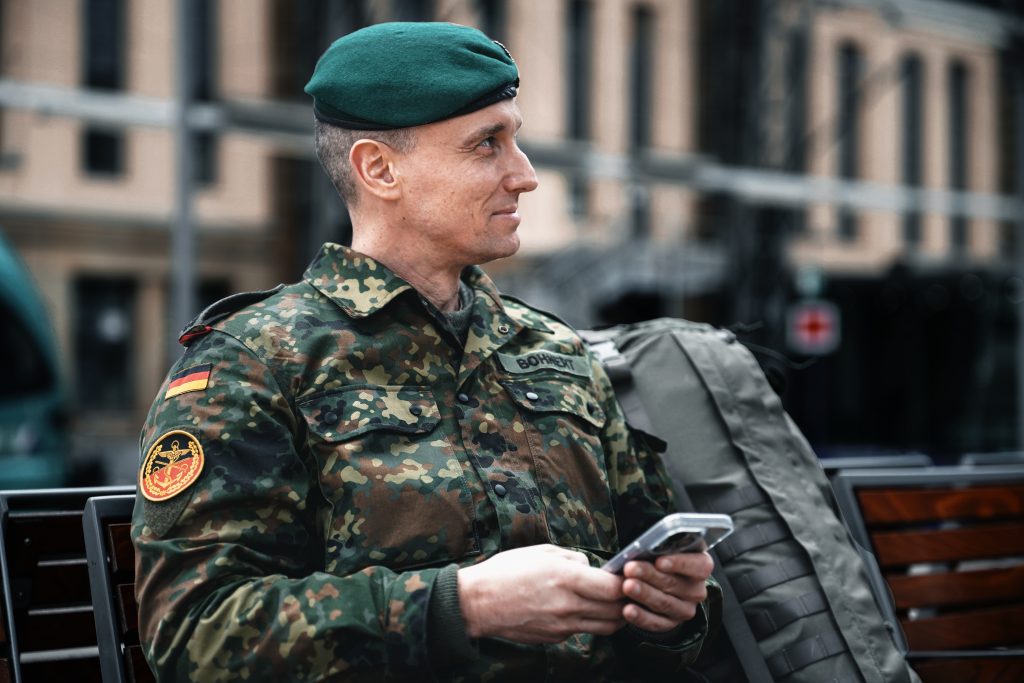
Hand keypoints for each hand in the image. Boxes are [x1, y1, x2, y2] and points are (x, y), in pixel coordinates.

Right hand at [458, 544, 626, 643]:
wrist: (478, 603)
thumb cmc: (506, 572)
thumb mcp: (541, 552)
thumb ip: (572, 558)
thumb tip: (591, 567)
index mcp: (566, 578)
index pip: (614, 588)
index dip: (627, 582)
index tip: (628, 575)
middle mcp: (568, 605)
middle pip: (616, 611)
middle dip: (627, 600)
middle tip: (627, 589)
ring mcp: (563, 626)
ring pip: (606, 626)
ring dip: (615, 615)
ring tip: (611, 602)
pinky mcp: (556, 638)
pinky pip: (583, 630)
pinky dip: (590, 621)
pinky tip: (582, 608)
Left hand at [620, 551, 713, 631]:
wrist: (654, 584)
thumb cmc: (656, 559)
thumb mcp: (659, 550)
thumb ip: (653, 550)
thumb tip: (635, 553)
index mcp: (700, 565)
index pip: (700, 566)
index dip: (680, 563)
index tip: (659, 561)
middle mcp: (696, 589)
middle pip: (675, 583)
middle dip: (650, 575)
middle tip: (630, 569)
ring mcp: (684, 608)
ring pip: (665, 602)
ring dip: (644, 594)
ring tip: (627, 586)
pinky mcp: (670, 623)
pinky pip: (656, 622)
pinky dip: (640, 616)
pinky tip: (628, 610)